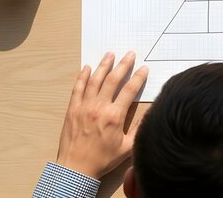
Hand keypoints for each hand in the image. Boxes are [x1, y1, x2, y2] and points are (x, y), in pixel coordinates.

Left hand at [56, 51, 147, 178]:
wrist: (75, 168)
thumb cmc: (102, 159)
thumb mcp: (127, 148)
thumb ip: (139, 129)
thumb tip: (150, 113)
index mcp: (114, 116)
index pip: (129, 90)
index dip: (138, 77)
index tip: (144, 68)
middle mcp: (99, 107)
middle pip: (112, 80)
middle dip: (123, 65)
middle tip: (130, 54)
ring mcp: (84, 106)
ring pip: (94, 80)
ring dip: (103, 65)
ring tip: (110, 54)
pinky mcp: (72, 109)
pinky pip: (78, 88)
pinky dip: (82, 76)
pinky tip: (87, 67)